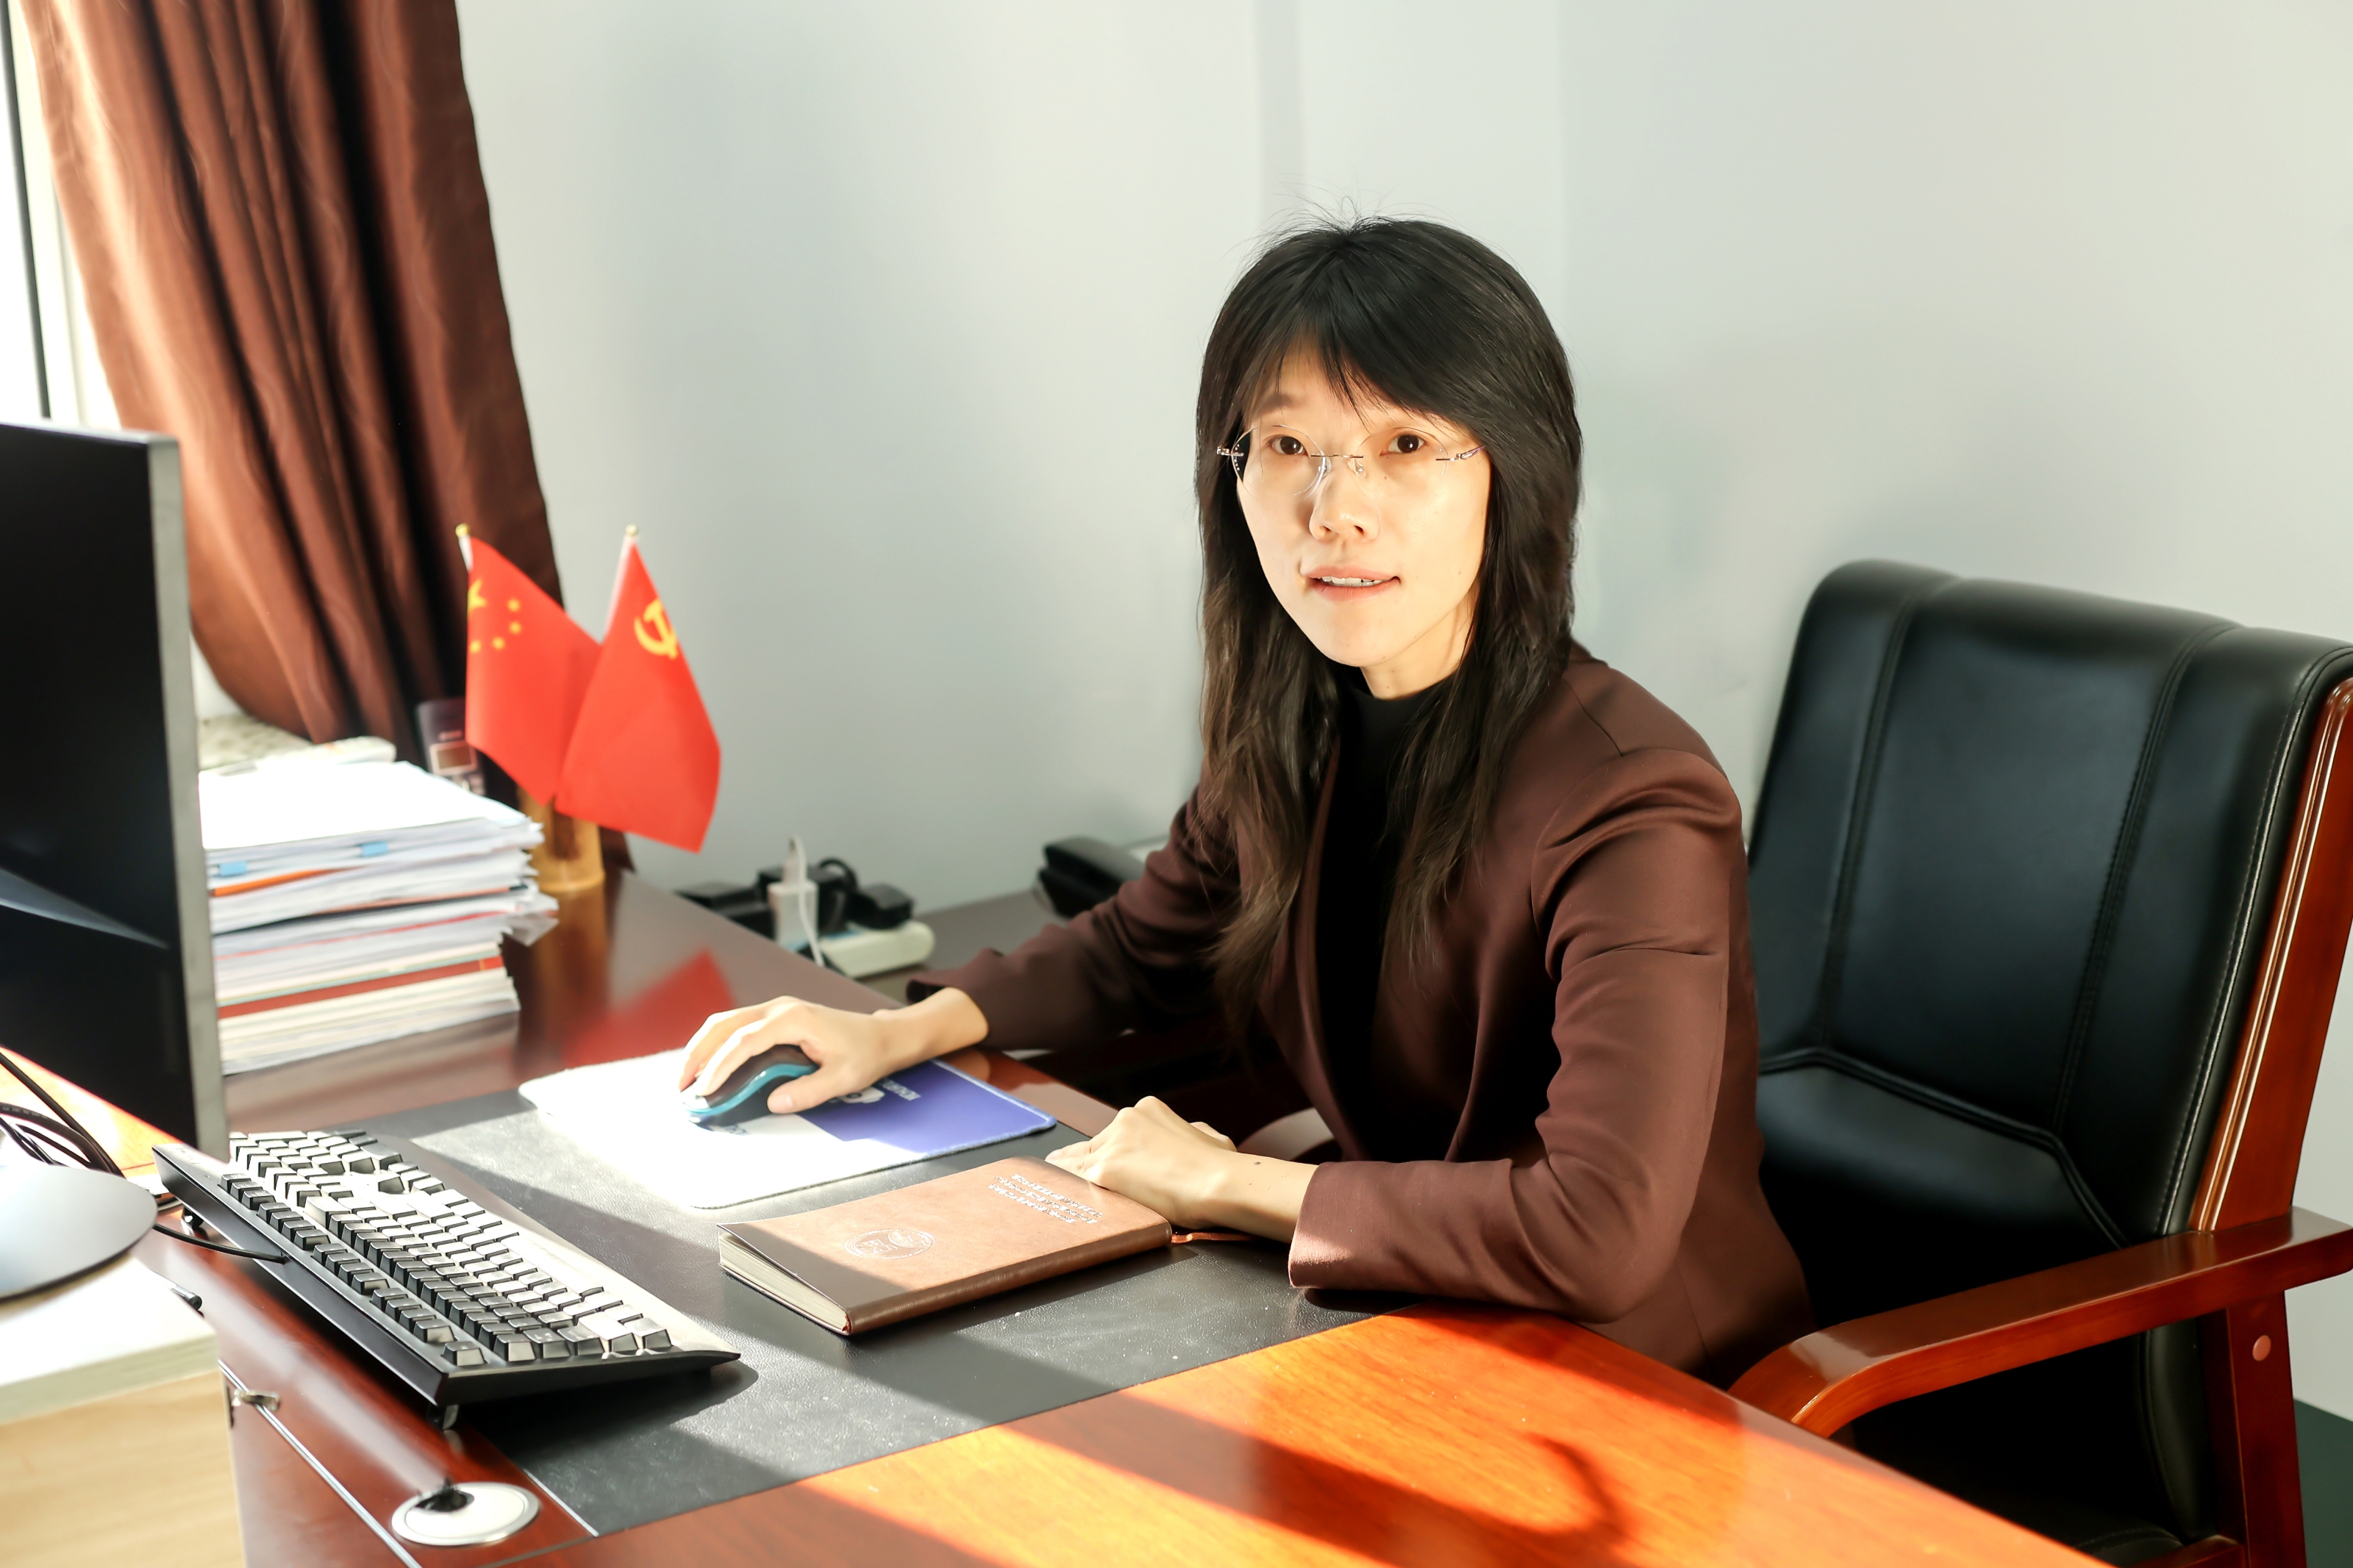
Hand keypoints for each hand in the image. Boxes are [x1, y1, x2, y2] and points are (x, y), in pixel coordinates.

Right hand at [676, 987, 986, 1113]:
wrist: (883, 1036)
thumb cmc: (867, 1054)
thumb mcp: (844, 1078)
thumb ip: (809, 1091)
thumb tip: (773, 1103)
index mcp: (793, 1019)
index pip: (744, 1041)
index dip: (720, 1066)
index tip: (705, 1091)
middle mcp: (779, 1008)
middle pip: (724, 1025)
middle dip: (698, 1053)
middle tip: (681, 1086)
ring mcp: (776, 1009)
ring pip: (726, 1022)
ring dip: (703, 1047)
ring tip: (687, 1078)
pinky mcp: (777, 1017)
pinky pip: (737, 1026)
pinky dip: (717, 1043)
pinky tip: (709, 1065)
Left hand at [1045, 1096, 1312, 1238]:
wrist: (1218, 1181)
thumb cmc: (1220, 1164)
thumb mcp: (1207, 1135)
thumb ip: (1189, 1133)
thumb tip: (1192, 1135)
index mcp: (1148, 1110)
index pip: (1114, 1133)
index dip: (1102, 1150)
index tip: (1092, 1159)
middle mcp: (1125, 1122)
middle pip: (1091, 1145)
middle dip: (1079, 1160)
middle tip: (1058, 1170)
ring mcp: (1112, 1146)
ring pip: (1077, 1161)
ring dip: (1063, 1173)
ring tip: (1048, 1184)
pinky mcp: (1104, 1171)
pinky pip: (1072, 1180)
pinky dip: (1061, 1187)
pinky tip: (1048, 1193)